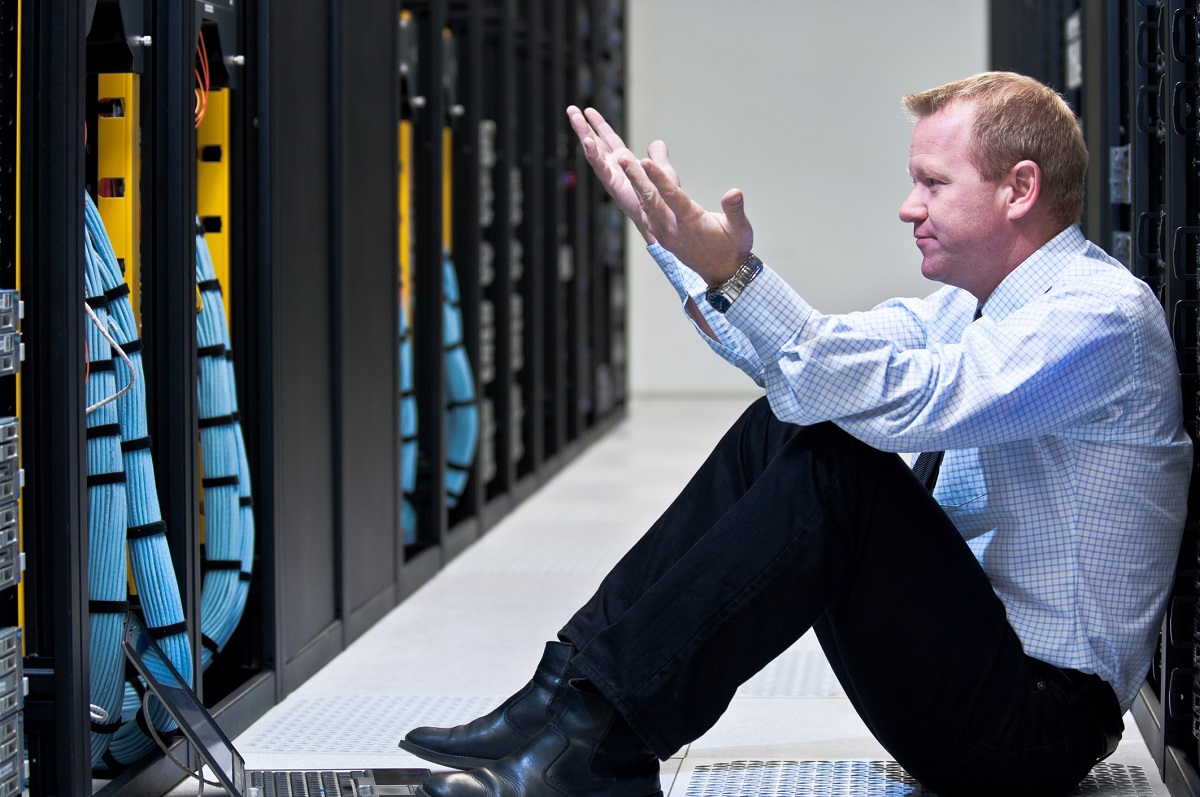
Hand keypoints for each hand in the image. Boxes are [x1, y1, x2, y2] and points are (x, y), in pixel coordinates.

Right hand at [566, 105, 677, 243]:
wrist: (666, 220)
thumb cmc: (664, 199)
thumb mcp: (663, 170)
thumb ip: (657, 156)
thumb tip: (656, 144)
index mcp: (623, 163)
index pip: (608, 140)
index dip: (599, 125)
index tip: (588, 111)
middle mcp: (614, 169)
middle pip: (596, 143)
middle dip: (583, 127)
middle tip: (571, 109)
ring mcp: (612, 177)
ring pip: (594, 152)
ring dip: (583, 135)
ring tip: (574, 117)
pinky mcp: (614, 186)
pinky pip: (601, 168)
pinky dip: (593, 154)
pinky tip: (587, 140)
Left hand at [621, 152, 753, 286]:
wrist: (722, 273)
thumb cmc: (732, 248)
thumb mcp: (741, 229)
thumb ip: (735, 210)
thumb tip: (734, 192)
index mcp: (691, 223)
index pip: (672, 196)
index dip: (659, 178)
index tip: (646, 162)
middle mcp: (673, 229)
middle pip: (652, 199)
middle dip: (637, 178)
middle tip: (624, 160)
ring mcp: (665, 234)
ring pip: (646, 206)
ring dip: (635, 185)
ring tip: (624, 164)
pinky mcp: (662, 236)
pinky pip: (646, 214)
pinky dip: (639, 198)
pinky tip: (633, 185)